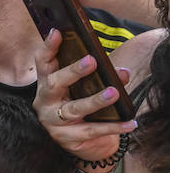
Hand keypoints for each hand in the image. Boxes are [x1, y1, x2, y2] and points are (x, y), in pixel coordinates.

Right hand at [33, 30, 135, 160]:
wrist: (81, 141)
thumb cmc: (82, 104)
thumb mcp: (88, 87)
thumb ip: (103, 77)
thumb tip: (123, 72)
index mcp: (47, 83)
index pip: (43, 62)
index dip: (49, 47)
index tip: (57, 32)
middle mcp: (45, 100)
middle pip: (54, 84)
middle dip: (72, 72)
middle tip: (91, 60)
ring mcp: (53, 120)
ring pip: (73, 109)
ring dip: (95, 100)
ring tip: (114, 92)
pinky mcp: (66, 138)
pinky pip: (91, 131)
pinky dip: (113, 127)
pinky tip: (130, 123)